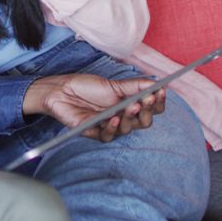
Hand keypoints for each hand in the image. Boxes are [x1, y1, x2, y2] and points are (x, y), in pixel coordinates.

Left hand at [22, 73, 165, 142]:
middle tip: (146, 100)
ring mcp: (109, 126)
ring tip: (131, 106)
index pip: (150, 109)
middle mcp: (122, 118)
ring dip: (131, 118)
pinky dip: (112, 128)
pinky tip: (113, 118)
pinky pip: (108, 136)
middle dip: (147, 111)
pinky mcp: (94, 132)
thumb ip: (134, 86)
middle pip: (143, 122)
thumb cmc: (86, 87)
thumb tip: (156, 84)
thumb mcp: (113, 85)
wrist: (61, 91)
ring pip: (127, 129)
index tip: (160, 92)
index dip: (157, 103)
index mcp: (128, 106)